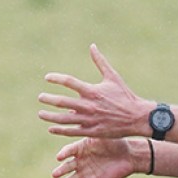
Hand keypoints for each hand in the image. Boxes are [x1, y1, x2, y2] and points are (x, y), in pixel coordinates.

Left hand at [38, 44, 152, 139]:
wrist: (137, 117)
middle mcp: (88, 105)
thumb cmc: (124, 95)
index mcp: (92, 91)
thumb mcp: (112, 77)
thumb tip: (92, 46)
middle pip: (62, 102)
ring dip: (50, 116)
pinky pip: (72, 131)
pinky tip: (51, 128)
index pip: (69, 82)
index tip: (47, 78)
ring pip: (64, 119)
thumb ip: (100, 62)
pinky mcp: (91, 131)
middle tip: (40, 97)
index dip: (56, 78)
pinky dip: (60, 130)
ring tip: (41, 114)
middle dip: (48, 99)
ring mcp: (89, 120)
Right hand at [50, 137, 139, 177]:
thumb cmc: (116, 143)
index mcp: (80, 148)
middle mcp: (80, 161)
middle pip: (66, 167)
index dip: (64, 154)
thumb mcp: (103, 136)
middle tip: (55, 174)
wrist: (129, 156)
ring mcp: (85, 173)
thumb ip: (92, 131)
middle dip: (60, 171)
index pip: (68, 151)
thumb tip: (82, 116)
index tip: (59, 157)